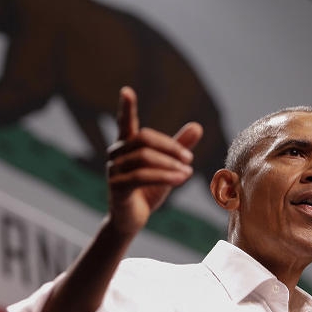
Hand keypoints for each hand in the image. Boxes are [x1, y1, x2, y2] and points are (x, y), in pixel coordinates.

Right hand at [106, 86, 202, 234]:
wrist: (131, 220)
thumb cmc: (147, 190)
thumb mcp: (167, 166)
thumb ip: (178, 146)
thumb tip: (197, 125)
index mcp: (126, 146)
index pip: (125, 123)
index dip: (126, 107)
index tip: (127, 91)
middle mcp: (116, 154)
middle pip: (144, 138)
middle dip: (170, 146)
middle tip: (189, 157)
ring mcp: (113, 170)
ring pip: (144, 157)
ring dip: (170, 163)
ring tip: (188, 172)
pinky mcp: (116, 186)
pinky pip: (141, 175)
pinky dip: (164, 176)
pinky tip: (180, 179)